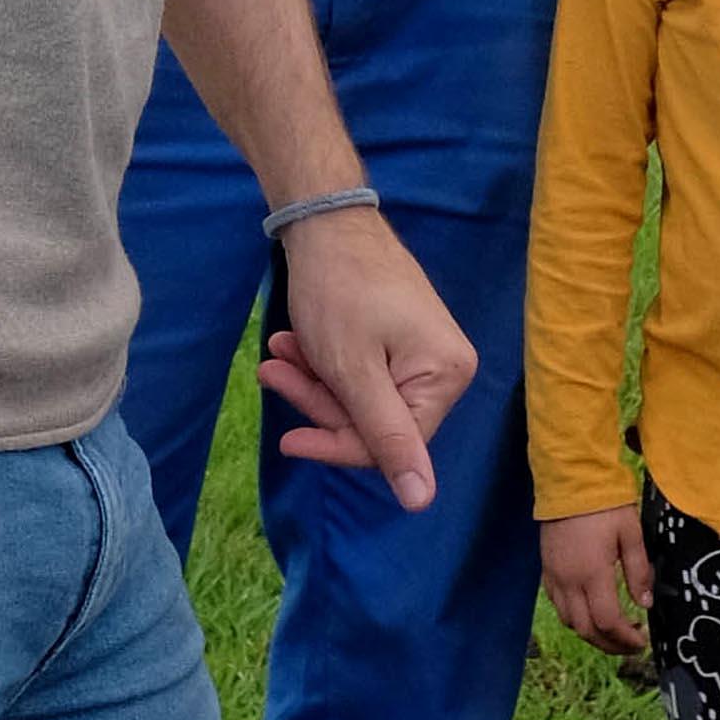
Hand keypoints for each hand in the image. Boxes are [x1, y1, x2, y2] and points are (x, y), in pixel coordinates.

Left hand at [260, 214, 478, 512]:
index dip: (338, 443)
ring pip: (361, 394)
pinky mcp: (399, 337)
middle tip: (273, 372)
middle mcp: (445, 366)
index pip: (393, 444)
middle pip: (376, 419)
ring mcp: (422, 350)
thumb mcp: (355, 372)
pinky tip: (292, 343)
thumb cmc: (339, 291)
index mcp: (446, 376)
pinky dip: (324, 362)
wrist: (326, 217)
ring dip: (314, 379)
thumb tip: (423, 503)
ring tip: (276, 354)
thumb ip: (386, 438)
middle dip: (320, 400)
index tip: (289, 437)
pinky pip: (361, 370)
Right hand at [540, 500, 653, 673]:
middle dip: (610, 644)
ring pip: (569, 621)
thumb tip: (645, 604)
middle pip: (586, 630)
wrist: (569, 479)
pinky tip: (590, 611)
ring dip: (592, 634)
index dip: (625, 639)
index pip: (608, 621)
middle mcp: (569, 581)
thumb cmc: (605, 504)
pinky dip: (575, 617)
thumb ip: (639, 571)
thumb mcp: (631, 533)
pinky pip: (558, 605)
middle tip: (630, 645)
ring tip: (613, 631)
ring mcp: (554, 576)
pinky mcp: (546, 569)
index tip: (642, 641)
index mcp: (592, 573)